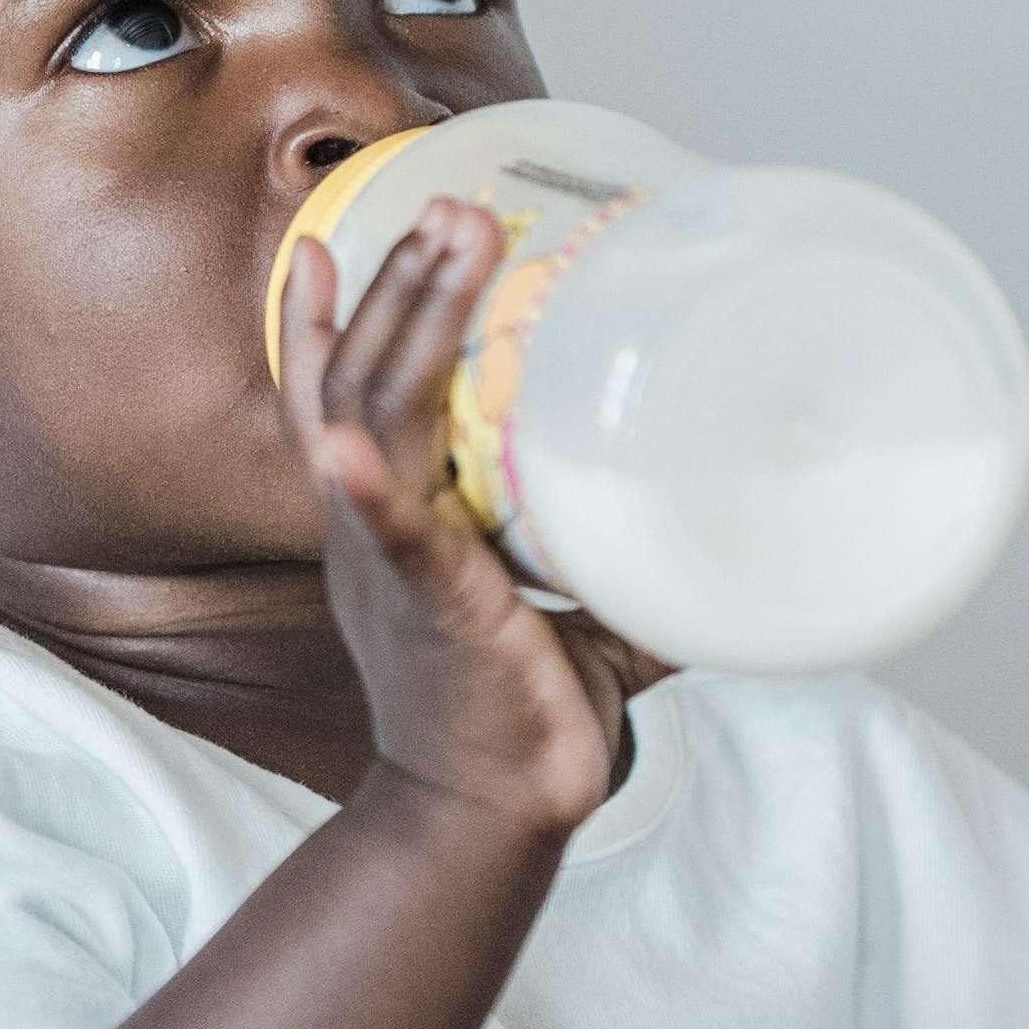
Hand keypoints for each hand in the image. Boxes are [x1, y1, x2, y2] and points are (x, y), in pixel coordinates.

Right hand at [279, 203, 642, 837]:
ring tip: (445, 243)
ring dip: (403, 324)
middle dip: (397, 286)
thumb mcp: (581, 626)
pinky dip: (366, 489)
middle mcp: (374, 532)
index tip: (317, 242)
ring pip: (373, 418)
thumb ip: (624, 578)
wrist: (488, 822)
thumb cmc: (522, 728)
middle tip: (447, 206)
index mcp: (395, 527)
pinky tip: (349, 448)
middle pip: (360, 380)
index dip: (321, 324)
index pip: (337, 402)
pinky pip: (391, 538)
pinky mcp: (427, 610)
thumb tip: (712, 543)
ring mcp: (391, 565)